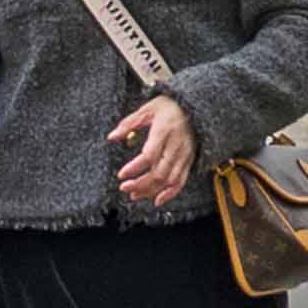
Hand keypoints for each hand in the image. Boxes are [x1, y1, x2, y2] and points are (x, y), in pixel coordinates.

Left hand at [109, 90, 198, 204]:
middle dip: (140, 183)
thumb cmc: (169, 106)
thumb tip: (112, 137)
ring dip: (151, 191)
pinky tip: (157, 200)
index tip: (121, 174)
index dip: (135, 168)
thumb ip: (128, 124)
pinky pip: (181, 181)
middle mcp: (177, 145)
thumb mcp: (147, 109)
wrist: (195, 107)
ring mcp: (185, 155)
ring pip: (169, 180)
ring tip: (134, 194)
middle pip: (159, 172)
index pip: (150, 155)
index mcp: (165, 130)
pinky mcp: (189, 161)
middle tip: (124, 187)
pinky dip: (170, 194)